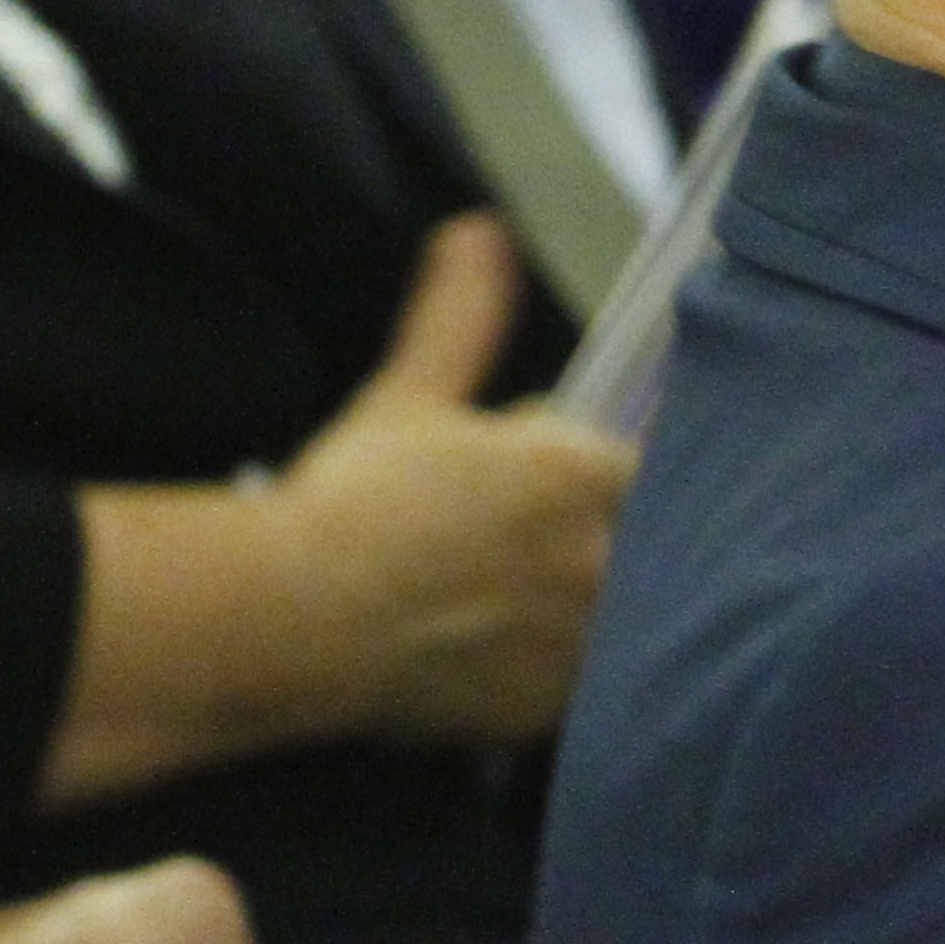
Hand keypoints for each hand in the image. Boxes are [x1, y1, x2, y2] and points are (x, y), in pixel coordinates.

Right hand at [270, 220, 639, 747]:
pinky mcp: (553, 712)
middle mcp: (609, 561)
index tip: (551, 490)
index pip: (650, 469)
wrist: (294, 620)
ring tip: (495, 604)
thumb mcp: (411, 394)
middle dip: (598, 542)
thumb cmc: (352, 503)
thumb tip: (477, 231)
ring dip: (580, 608)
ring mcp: (586, 644)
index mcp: (590, 475)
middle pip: (643, 547)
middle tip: (509, 550)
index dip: (599, 477)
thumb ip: (462, 314)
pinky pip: (575, 688)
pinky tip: (487, 655)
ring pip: (616, 620)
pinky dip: (545, 671)